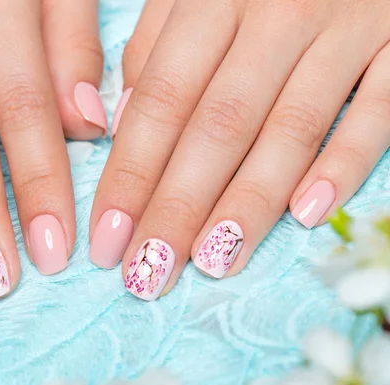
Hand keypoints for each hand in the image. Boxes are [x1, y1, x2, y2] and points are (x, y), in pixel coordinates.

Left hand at [89, 0, 389, 299]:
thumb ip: (154, 46)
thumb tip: (118, 121)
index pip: (161, 101)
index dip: (130, 175)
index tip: (107, 239)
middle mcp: (277, 12)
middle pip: (219, 126)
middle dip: (180, 206)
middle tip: (149, 273)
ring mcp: (345, 26)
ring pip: (292, 128)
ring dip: (250, 202)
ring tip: (213, 262)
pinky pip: (380, 108)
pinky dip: (345, 162)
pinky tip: (308, 214)